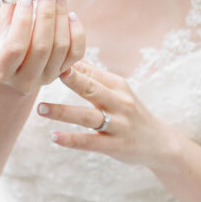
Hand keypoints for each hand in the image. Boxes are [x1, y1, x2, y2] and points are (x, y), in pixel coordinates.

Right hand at [0, 0, 84, 96]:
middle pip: (41, 46)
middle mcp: (26, 78)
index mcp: (3, 68)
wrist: (15, 77)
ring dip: (62, 17)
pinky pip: (76, 53)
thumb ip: (9, 11)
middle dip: (46, 15)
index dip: (22, 21)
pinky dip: (76, 32)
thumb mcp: (0, 33)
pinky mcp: (63, 73)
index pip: (15, 47)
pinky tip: (71, 15)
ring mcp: (47, 77)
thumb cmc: (4, 48)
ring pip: (60, 47)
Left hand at [38, 60, 177, 166]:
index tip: (49, 55)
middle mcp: (119, 102)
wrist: (159, 143)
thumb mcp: (118, 90)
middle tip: (49, 72)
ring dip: (63, 112)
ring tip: (41, 108)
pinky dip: (71, 140)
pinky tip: (53, 137)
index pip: (92, 71)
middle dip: (73, 80)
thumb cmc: (130, 112)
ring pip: (87, 117)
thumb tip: (71, 56)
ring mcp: (118, 125)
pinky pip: (90, 142)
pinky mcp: (114, 146)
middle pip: (92, 89)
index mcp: (117, 85)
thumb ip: (95, 75)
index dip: (71, 64)